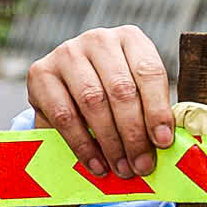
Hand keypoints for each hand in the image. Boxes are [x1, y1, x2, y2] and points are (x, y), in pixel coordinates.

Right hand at [25, 25, 173, 177]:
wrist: (67, 86)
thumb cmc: (111, 93)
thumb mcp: (135, 92)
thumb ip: (150, 112)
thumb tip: (165, 145)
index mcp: (130, 38)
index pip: (149, 72)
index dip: (158, 110)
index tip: (163, 142)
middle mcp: (98, 39)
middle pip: (121, 89)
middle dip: (134, 133)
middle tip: (142, 165)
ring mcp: (67, 53)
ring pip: (93, 101)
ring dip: (110, 142)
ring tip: (121, 168)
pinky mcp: (41, 73)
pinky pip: (64, 115)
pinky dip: (83, 145)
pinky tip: (96, 163)